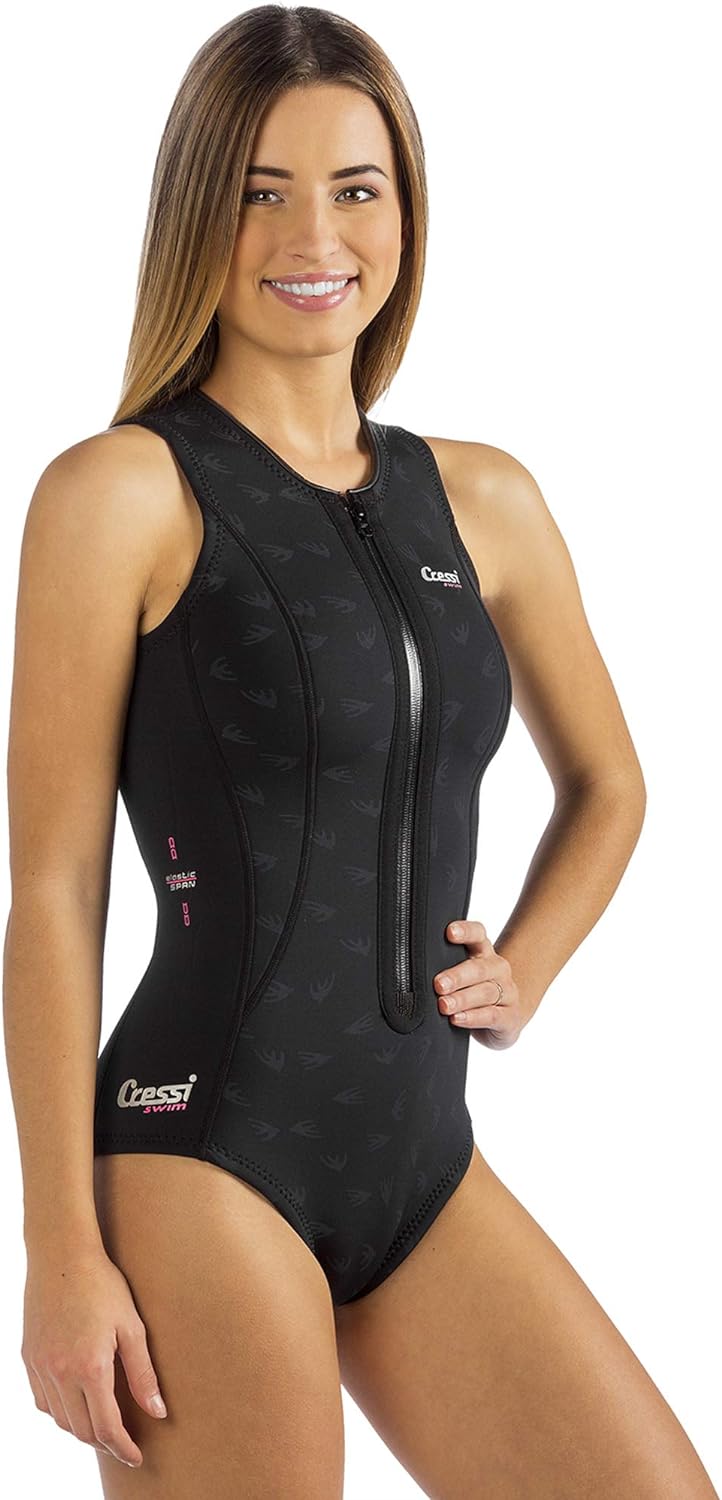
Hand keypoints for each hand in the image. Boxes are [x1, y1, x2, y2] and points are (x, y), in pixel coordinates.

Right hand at [22, 1246, 167, 1468]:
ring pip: (60, 1419)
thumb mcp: (132, 1326)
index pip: (106, 1428)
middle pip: (81, 1430)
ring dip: (82, 1429)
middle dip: (104, 1443)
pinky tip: (76, 1402)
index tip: (136, 1456)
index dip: (123, 1448)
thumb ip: (143, 1373)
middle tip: (124, 1442)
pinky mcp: (28, 1358)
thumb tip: (158, 1412)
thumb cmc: (103, 1285)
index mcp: (90, 1367)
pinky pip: (42, 1401)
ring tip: (103, 1424)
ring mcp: (40, 1367)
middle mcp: (60, 1373)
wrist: (62, 1255)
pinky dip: (60, 1411)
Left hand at [434, 919, 525, 1049]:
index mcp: (483, 952)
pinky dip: (473, 1017)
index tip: (449, 932)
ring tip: (444, 1005)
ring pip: (486, 992)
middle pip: (479, 968)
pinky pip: (492, 1015)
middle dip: (457, 976)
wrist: (505, 1018)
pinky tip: (457, 1019)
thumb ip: (442, 967)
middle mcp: (498, 968)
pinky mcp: (511, 1017)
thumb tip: (412, 968)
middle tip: (438, 984)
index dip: (465, 931)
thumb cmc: (473, 992)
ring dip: (462, 999)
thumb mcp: (461, 976)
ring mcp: (508, 992)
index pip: (478, 934)